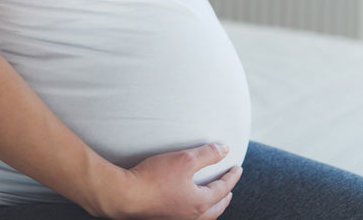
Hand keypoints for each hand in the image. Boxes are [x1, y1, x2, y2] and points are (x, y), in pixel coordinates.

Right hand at [86, 142, 242, 218]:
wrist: (124, 195)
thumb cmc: (154, 177)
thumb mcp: (185, 159)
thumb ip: (208, 154)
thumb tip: (225, 149)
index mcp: (200, 203)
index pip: (222, 189)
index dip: (231, 177)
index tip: (237, 168)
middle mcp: (191, 217)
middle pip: (216, 208)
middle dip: (225, 197)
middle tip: (230, 187)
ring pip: (204, 217)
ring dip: (213, 206)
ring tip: (213, 197)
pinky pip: (190, 218)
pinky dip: (198, 211)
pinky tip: (190, 203)